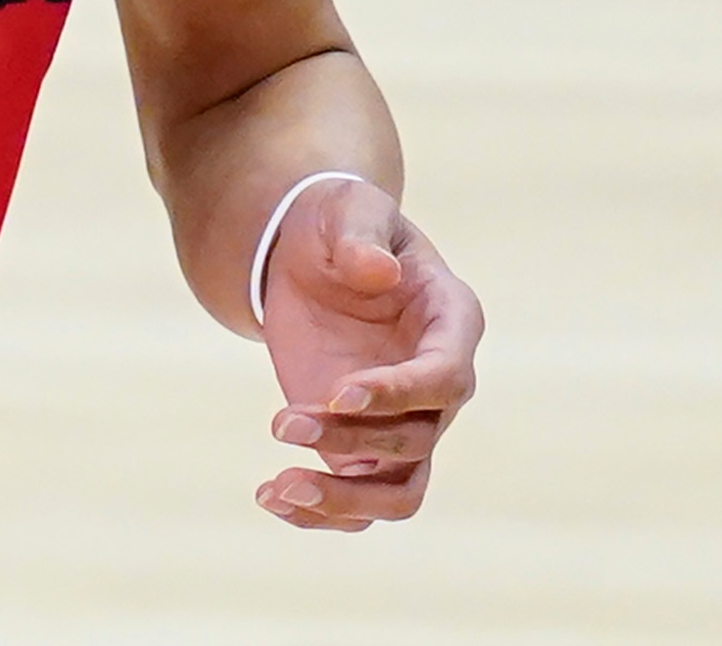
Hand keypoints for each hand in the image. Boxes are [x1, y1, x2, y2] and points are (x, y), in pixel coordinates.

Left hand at [253, 176, 478, 530]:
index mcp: (451, 321)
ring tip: (277, 488)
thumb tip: (378, 272)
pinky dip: (321, 511)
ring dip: (344, 499)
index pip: (446, 378)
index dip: (399, 394)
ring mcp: (404, 421)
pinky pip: (359, 500)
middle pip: (418, 439)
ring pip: (400, 491)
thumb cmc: (338, 223)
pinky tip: (269, 496)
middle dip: (351, 438)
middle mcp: (438, 382)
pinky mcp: (363, 445)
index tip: (338, 394)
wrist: (310, 256)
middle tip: (280, 422)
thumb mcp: (346, 210)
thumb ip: (361, 236)